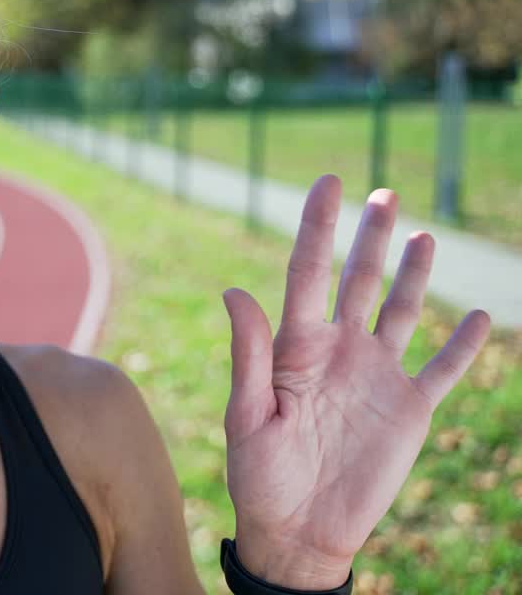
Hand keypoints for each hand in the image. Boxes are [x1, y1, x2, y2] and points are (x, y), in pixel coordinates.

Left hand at [222, 175, 490, 589]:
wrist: (299, 532)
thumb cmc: (260, 476)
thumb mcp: (246, 414)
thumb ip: (249, 354)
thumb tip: (234, 291)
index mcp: (296, 347)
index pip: (308, 272)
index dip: (317, 226)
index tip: (328, 182)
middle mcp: (339, 351)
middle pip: (359, 281)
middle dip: (370, 238)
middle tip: (384, 195)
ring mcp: (377, 377)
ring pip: (403, 312)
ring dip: (414, 275)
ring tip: (422, 236)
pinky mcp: (410, 409)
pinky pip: (443, 369)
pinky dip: (464, 345)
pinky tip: (479, 316)